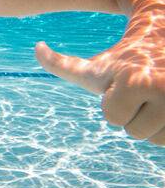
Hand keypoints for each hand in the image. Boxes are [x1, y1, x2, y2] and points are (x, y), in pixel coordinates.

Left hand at [35, 40, 164, 144]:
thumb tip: (36, 47)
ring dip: (158, 123)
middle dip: (137, 114)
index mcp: (134, 80)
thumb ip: (61, 63)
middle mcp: (164, 88)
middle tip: (145, 90)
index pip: (112, 119)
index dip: (115, 103)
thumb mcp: (97, 64)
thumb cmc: (127, 59)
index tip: (124, 84)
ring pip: (161, 140)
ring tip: (160, 97)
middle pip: (137, 133)